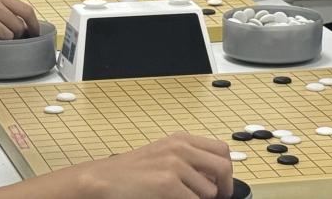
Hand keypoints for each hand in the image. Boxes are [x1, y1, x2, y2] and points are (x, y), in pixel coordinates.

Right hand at [57, 133, 232, 198]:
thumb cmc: (131, 171)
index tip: (223, 184)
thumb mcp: (163, 155)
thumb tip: (213, 177)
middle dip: (225, 187)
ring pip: (209, 191)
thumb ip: (188, 159)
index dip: (226, 170)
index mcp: (182, 139)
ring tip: (182, 198)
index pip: (221, 150)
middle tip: (218, 198)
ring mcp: (175, 165)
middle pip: (223, 167)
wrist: (105, 179)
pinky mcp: (167, 184)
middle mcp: (181, 148)